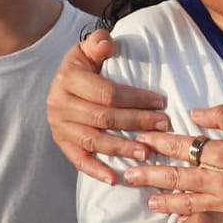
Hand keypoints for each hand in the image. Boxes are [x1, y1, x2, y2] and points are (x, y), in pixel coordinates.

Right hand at [46, 29, 169, 180]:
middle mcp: (59, 103)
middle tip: (163, 126)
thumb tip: (106, 45)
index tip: (161, 103)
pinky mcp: (61, 142)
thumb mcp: (89, 48)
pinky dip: (96, 170)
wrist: (62, 81)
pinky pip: (78, 160)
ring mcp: (59, 126)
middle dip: (136, 122)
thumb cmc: (85, 64)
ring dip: (122, 149)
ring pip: (94, 140)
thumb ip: (99, 43)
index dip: (135, 99)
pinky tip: (115, 179)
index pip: (107, 93)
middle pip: (103, 118)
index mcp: (69, 78)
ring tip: (147, 152)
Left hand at [128, 107, 222, 219]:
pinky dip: (187, 218)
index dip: (157, 141)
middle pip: (175, 175)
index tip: (140, 139)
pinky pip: (205, 220)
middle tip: (126, 173)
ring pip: (185, 201)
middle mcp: (219, 178)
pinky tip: (175, 219)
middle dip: (148, 173)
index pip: (181, 145)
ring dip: (162, 198)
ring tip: (145, 198)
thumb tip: (195, 111)